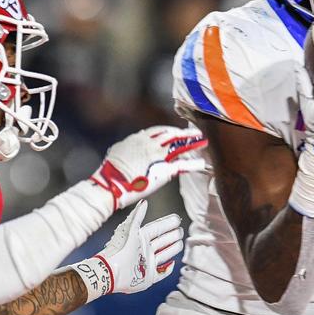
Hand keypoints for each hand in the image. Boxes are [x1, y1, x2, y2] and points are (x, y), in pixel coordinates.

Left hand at [71, 200, 184, 300]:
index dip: (167, 223)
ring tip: (181, 243)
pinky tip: (172, 263)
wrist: (111, 271)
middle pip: (163, 241)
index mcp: (141, 239)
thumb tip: (144, 202)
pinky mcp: (149, 277)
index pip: (158, 228)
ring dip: (173, 249)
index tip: (177, 219)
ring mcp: (147, 264)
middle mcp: (145, 251)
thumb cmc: (119, 249)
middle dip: (172, 235)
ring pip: (164, 255)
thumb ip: (137, 216)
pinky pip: (162, 273)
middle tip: (181, 230)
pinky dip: (168, 269)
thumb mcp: (129, 229)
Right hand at [90, 126, 206, 209]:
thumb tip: (130, 149)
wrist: (112, 183)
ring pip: (179, 146)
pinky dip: (193, 164)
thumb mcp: (118, 152)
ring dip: (191, 143)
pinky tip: (201, 163)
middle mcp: (150, 144)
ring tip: (202, 141)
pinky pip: (182, 165)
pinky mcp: (165, 170)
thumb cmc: (111, 171)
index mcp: (138, 138)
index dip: (168, 131)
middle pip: (171, 134)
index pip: (158, 131)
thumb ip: (128, 148)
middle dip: (183, 133)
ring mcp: (159, 156)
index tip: (174, 131)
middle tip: (194, 132)